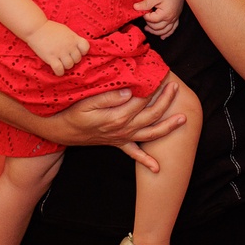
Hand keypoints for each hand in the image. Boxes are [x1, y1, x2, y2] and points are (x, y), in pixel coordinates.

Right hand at [23, 20, 90, 75]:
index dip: (82, 52)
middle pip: (77, 59)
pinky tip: (57, 70)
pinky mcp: (51, 58)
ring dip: (66, 66)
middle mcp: (69, 45)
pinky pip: (60, 70)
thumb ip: (72, 38)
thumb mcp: (65, 30)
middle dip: (72, 60)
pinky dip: (59, 72)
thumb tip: (76, 46)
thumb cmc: (49, 28)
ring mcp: (60, 52)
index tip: (76, 51)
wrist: (35, 28)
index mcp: (73, 38)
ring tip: (60, 63)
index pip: (86, 47)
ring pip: (70, 66)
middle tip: (65, 58)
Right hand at [51, 79, 187, 158]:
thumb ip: (108, 97)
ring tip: (183, 119)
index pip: (142, 101)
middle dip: (166, 100)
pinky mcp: (118, 143)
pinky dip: (146, 161)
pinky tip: (157, 168)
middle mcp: (123, 129)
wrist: (61, 130)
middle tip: (175, 86)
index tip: (161, 76)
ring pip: (150, 134)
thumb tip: (130, 92)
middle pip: (151, 115)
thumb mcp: (87, 102)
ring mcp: (122, 137)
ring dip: (168, 127)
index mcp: (117, 116)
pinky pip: (134, 154)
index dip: (153, 88)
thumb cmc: (73, 112)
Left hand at [135, 0, 182, 37]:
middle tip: (144, 19)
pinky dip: (167, 34)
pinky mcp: (176, 18)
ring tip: (147, 29)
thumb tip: (135, 7)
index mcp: (165, 13)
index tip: (143, 11)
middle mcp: (170, 18)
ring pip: (164, 31)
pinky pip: (172, 29)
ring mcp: (174, 19)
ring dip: (155, 32)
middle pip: (157, 28)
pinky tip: (162, 37)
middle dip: (149, 24)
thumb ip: (145, 3)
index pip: (152, 20)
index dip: (145, 16)